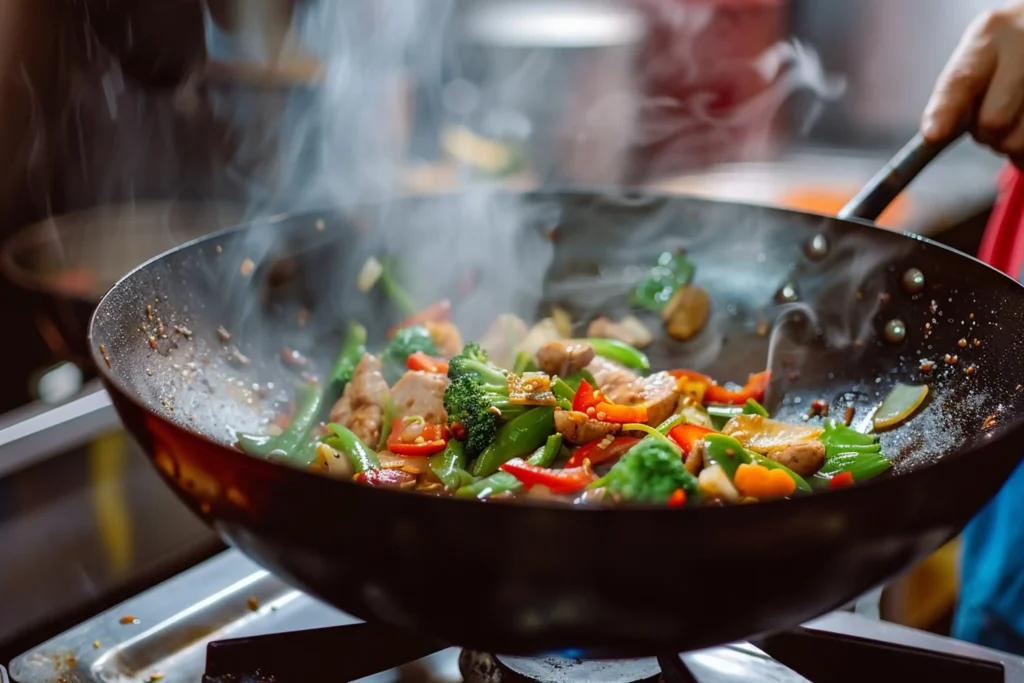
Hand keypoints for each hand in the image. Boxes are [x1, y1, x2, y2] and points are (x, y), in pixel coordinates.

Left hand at [922, 2, 1023, 166]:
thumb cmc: (1008, 50)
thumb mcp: (982, 51)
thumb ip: (959, 88)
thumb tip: (936, 133)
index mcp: (992, 32)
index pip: (964, 78)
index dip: (946, 110)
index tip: (933, 134)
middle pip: (993, 120)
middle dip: (986, 134)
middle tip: (993, 123)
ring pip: (1017, 140)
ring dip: (1011, 145)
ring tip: (1017, 121)